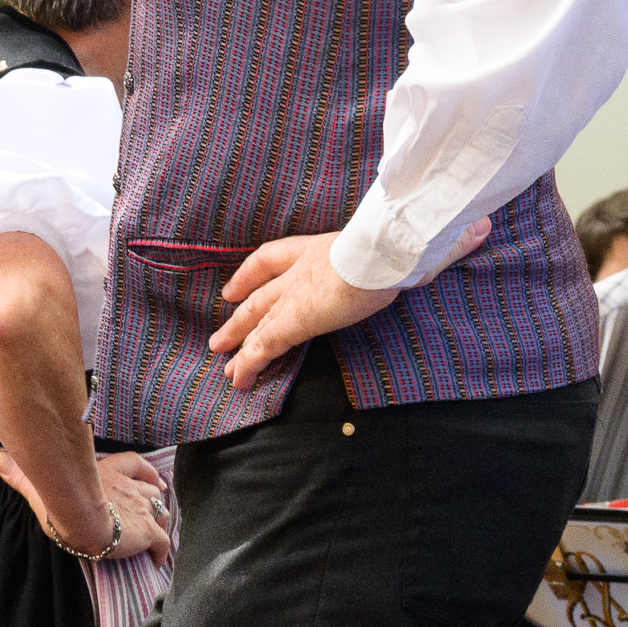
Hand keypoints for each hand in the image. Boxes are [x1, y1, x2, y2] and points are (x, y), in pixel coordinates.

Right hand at [7, 451, 172, 561]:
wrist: (82, 520)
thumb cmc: (61, 502)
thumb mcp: (39, 487)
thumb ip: (21, 475)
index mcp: (109, 474)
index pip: (136, 465)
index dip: (147, 472)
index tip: (153, 479)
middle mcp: (130, 489)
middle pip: (152, 490)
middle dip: (154, 498)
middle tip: (152, 509)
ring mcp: (141, 511)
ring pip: (163, 512)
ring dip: (161, 520)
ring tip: (156, 533)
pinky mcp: (148, 532)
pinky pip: (163, 543)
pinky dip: (163, 551)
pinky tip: (157, 560)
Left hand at [208, 235, 400, 387]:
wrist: (381, 253)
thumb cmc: (390, 248)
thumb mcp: (378, 250)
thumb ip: (379, 260)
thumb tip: (406, 265)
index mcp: (313, 250)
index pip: (269, 259)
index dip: (248, 275)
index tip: (233, 291)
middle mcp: (296, 272)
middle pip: (258, 299)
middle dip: (239, 321)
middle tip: (221, 340)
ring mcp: (292, 297)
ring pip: (256, 325)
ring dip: (238, 346)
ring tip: (225, 368)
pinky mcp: (292, 322)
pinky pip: (263, 347)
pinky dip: (249, 364)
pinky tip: (238, 378)